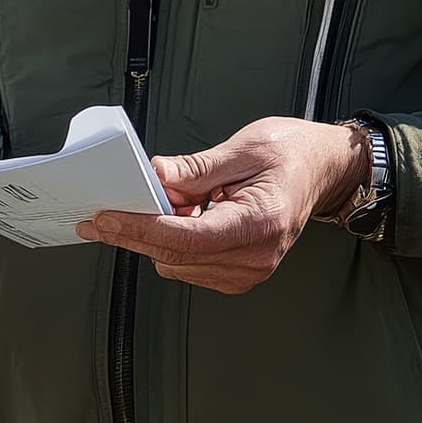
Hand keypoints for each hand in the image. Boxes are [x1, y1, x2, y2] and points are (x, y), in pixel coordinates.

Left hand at [76, 118, 368, 294]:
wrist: (322, 171)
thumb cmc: (290, 153)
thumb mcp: (243, 148)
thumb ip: (196, 168)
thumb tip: (154, 176)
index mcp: (260, 222)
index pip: (186, 237)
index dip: (141, 228)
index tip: (106, 217)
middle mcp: (256, 257)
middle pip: (174, 255)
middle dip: (134, 232)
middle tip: (99, 216)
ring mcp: (249, 271)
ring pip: (176, 263)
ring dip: (155, 235)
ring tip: (163, 200)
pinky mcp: (239, 275)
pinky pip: (189, 265)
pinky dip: (172, 243)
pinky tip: (178, 216)